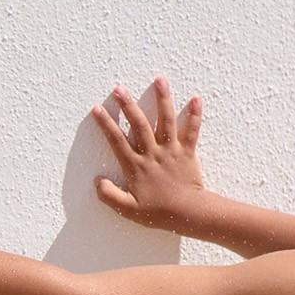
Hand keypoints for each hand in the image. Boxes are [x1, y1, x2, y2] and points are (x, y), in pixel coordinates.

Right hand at [90, 78, 213, 234]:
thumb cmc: (158, 213)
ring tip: (160, 80)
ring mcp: (171, 151)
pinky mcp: (187, 153)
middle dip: (128, 105)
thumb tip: (97, 181)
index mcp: (136, 166)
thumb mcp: (128, 210)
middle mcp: (152, 154)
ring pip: (165, 121)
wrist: (187, 214)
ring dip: (163, 99)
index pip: (117, 141)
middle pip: (139, 124)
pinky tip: (196, 99)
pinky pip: (192, 131)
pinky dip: (195, 115)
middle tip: (119, 88)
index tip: (97, 109)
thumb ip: (109, 196)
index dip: (106, 124)